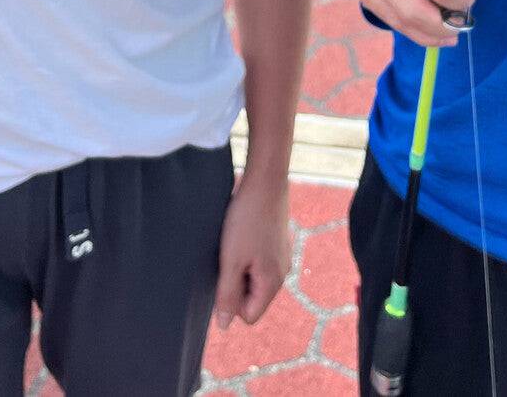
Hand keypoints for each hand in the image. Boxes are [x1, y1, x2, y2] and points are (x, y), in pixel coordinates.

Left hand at [213, 175, 290, 329]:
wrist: (265, 180)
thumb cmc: (246, 220)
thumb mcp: (231, 260)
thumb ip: (227, 295)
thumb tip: (224, 325)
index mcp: (273, 283)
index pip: (249, 315)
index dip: (232, 301)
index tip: (226, 274)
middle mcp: (282, 272)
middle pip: (253, 296)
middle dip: (237, 282)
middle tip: (229, 256)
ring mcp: (282, 255)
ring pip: (255, 276)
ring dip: (241, 265)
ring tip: (235, 242)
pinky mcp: (278, 240)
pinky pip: (260, 259)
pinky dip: (248, 251)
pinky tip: (243, 231)